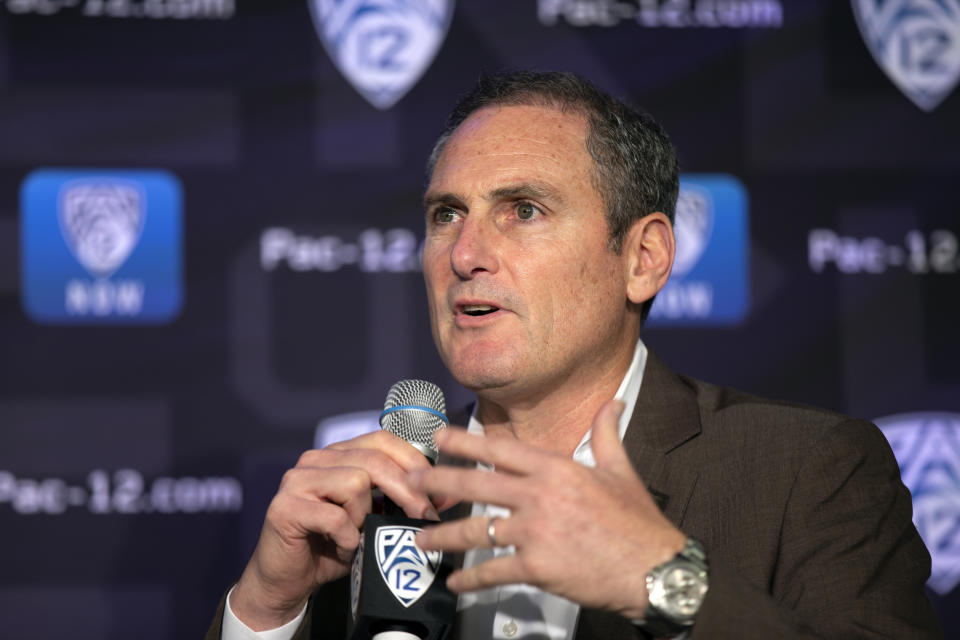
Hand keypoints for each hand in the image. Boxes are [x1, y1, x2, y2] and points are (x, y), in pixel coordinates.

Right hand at [230, 430, 452, 630]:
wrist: (286, 582)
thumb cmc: (330, 547)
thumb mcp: (370, 519)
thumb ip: (396, 501)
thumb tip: (442, 496)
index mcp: (337, 455)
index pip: (382, 440)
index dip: (414, 462)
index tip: (439, 492)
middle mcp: (315, 459)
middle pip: (373, 460)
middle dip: (407, 490)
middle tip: (424, 516)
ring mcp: (296, 481)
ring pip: (355, 483)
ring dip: (365, 517)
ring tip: (357, 536)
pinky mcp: (285, 507)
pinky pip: (335, 517)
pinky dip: (346, 538)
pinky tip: (341, 548)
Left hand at [408, 400, 686, 619]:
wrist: (654, 569)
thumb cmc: (638, 521)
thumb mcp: (621, 469)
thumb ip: (607, 433)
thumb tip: (613, 402)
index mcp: (556, 468)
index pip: (500, 448)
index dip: (464, 441)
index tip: (438, 437)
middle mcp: (539, 495)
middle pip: (476, 484)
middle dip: (439, 481)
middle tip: (411, 482)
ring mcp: (535, 531)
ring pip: (476, 530)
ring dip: (443, 536)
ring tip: (421, 540)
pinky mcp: (536, 566)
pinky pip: (493, 570)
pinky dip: (470, 578)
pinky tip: (455, 582)